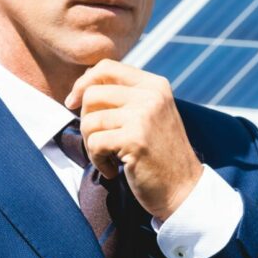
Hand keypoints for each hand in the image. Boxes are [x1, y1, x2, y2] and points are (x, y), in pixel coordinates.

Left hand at [65, 60, 201, 221]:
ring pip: (89, 120)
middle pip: (92, 93)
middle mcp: (151, 96)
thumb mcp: (151, 115)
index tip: (74, 103)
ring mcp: (144, 116)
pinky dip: (97, 161)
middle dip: (85, 119)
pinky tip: (113, 170)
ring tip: (107, 158)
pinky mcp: (135, 139)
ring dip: (91, 144)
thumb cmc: (160, 155)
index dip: (83, 83)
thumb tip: (83, 85)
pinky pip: (94, 143)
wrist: (184, 190)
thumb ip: (127, 96)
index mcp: (155, 85)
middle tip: (99, 141)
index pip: (106, 67)